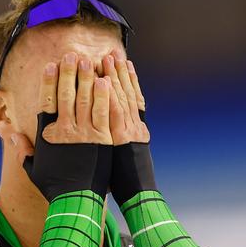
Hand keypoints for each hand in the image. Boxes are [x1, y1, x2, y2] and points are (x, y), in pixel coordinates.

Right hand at [17, 52, 113, 200]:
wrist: (76, 202)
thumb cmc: (55, 187)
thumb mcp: (34, 169)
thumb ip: (23, 150)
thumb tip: (10, 134)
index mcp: (48, 135)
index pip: (47, 101)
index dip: (49, 82)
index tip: (50, 65)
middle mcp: (65, 130)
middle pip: (66, 94)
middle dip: (68, 72)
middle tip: (71, 55)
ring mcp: (85, 134)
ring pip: (85, 99)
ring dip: (86, 78)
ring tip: (88, 61)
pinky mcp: (102, 139)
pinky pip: (103, 112)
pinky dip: (104, 95)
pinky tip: (106, 81)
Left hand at [106, 54, 156, 205]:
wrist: (139, 193)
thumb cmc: (130, 181)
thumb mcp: (128, 157)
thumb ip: (124, 142)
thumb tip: (119, 133)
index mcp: (136, 130)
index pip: (133, 100)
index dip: (129, 80)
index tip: (124, 63)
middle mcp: (134, 127)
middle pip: (127, 94)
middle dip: (120, 72)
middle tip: (114, 52)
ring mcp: (128, 131)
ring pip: (122, 98)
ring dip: (115, 77)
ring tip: (109, 58)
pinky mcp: (120, 138)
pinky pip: (115, 113)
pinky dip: (112, 96)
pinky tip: (106, 81)